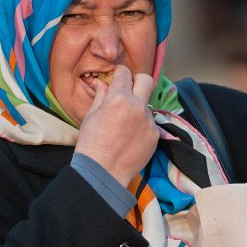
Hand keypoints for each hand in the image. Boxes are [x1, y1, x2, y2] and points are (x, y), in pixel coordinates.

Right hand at [75, 65, 158, 186]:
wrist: (103, 172)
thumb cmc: (91, 145)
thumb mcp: (91, 116)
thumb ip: (100, 96)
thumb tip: (102, 84)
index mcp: (119, 99)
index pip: (125, 73)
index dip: (120, 73)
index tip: (118, 77)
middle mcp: (138, 107)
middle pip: (146, 80)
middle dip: (137, 81)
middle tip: (129, 90)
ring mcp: (148, 122)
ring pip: (147, 105)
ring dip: (137, 109)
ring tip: (124, 126)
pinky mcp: (155, 136)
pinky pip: (150, 124)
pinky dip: (141, 127)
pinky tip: (130, 138)